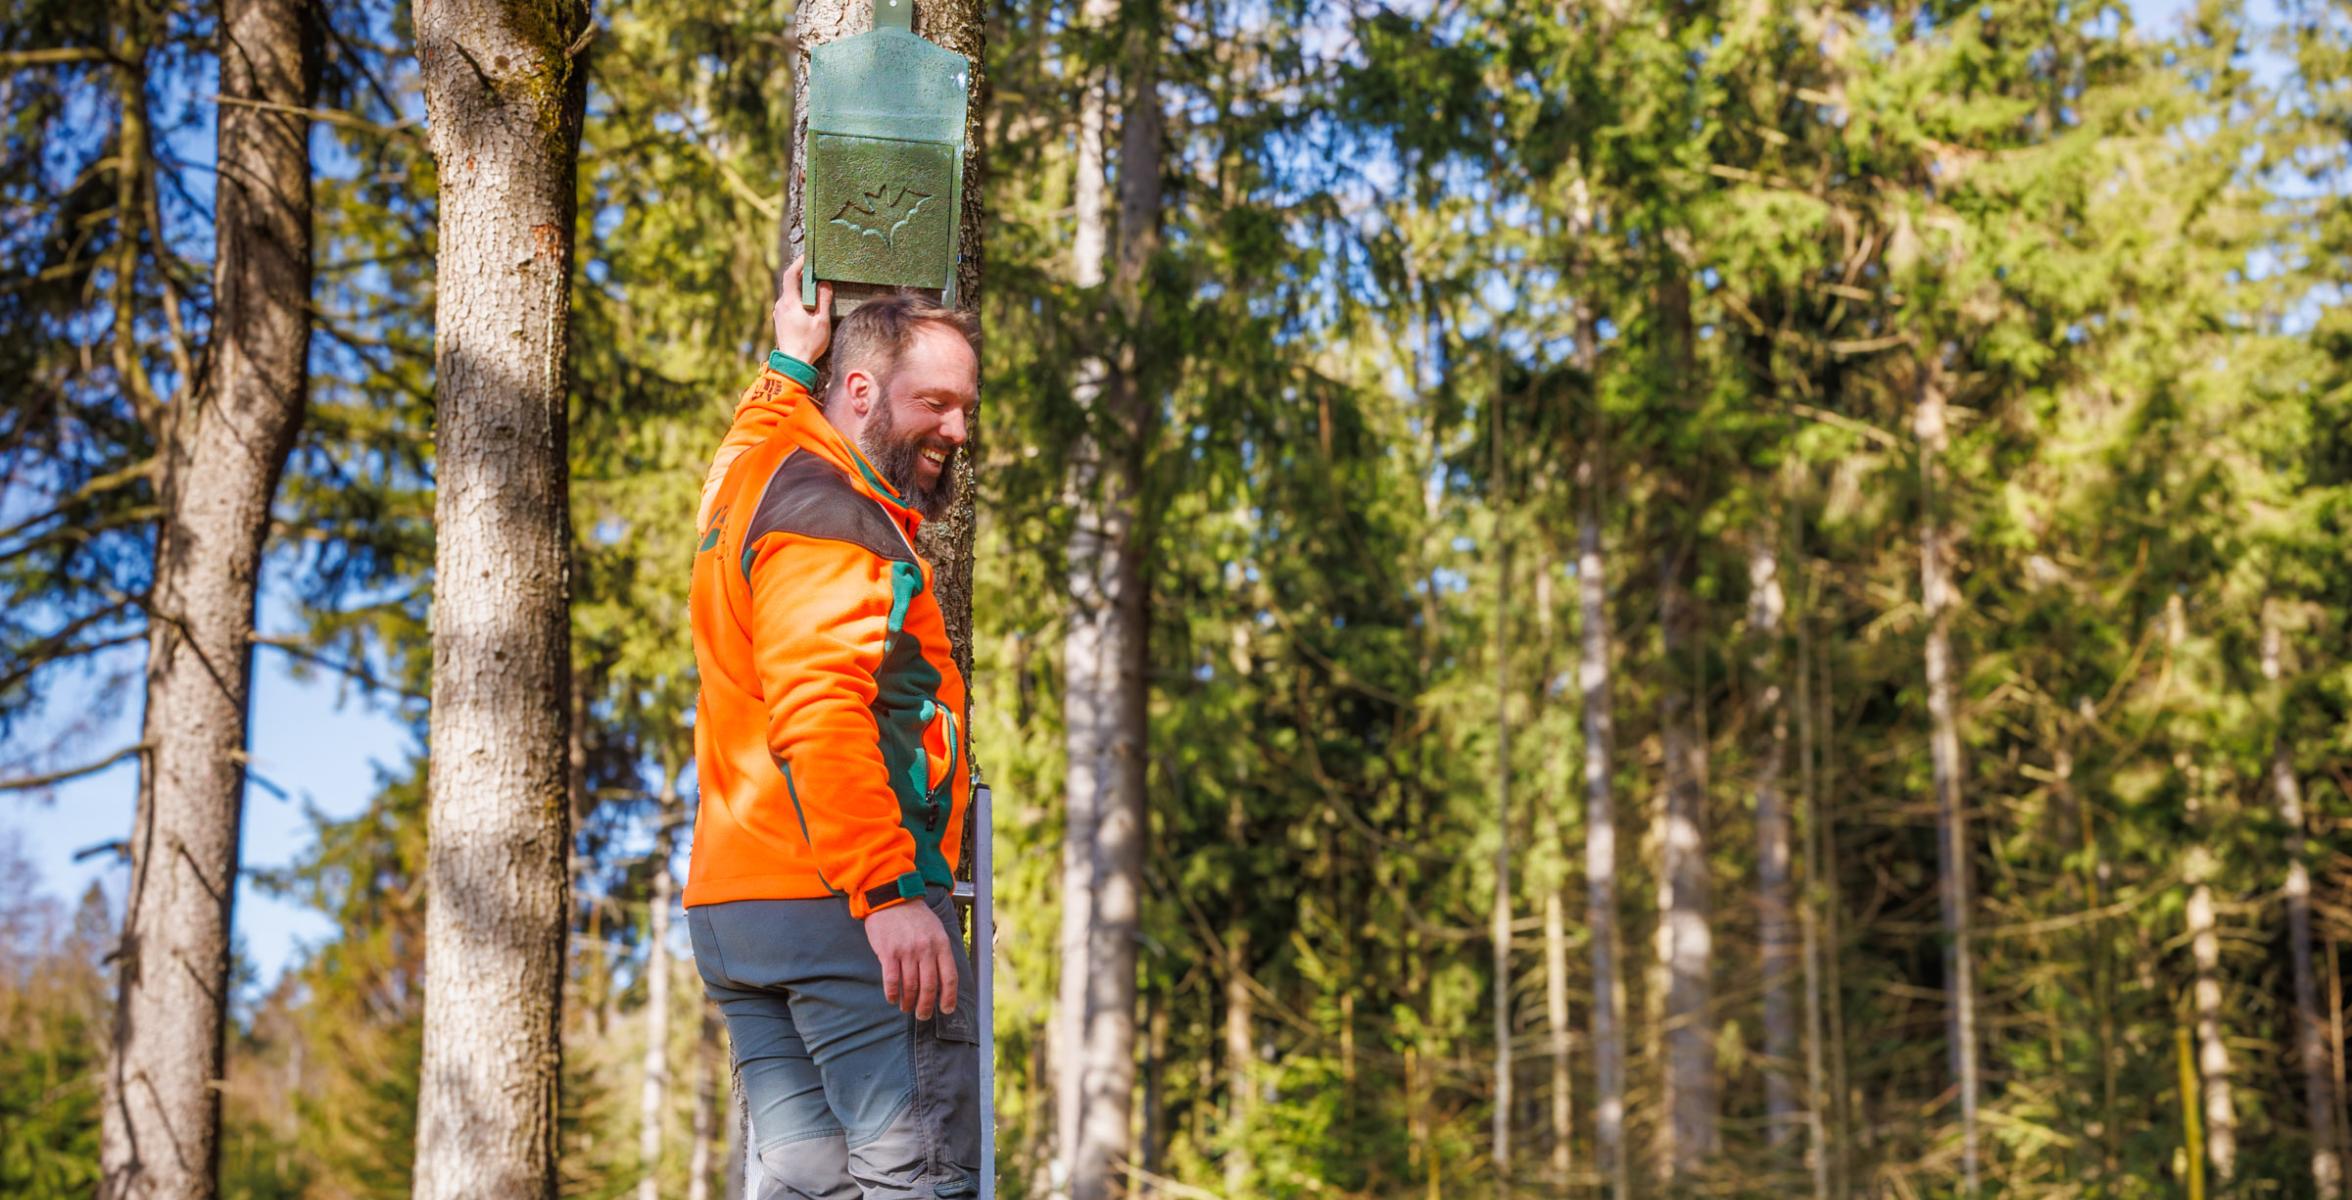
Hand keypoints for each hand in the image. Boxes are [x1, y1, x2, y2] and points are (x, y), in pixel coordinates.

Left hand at [774, 254, 834, 364]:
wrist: (793, 364)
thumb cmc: (809, 344)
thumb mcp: (821, 322)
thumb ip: (824, 300)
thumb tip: (825, 284)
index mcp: (790, 302)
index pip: (791, 275)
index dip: (799, 263)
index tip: (807, 256)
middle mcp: (780, 305)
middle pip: (790, 284)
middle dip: (802, 276)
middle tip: (816, 270)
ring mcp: (778, 313)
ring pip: (789, 294)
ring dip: (801, 289)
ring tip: (814, 287)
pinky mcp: (779, 320)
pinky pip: (788, 304)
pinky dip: (798, 299)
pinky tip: (808, 304)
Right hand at [864, 898, 957, 1018]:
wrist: (892, 898)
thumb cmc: (915, 917)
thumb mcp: (936, 930)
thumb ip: (941, 952)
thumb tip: (944, 980)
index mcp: (941, 944)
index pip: (950, 977)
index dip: (949, 998)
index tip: (946, 1010)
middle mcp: (926, 949)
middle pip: (929, 987)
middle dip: (926, 1006)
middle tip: (923, 1016)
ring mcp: (907, 951)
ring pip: (910, 987)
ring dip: (909, 1002)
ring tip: (907, 1008)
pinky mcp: (888, 952)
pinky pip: (892, 981)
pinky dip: (892, 994)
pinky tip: (892, 999)